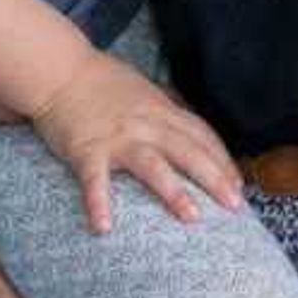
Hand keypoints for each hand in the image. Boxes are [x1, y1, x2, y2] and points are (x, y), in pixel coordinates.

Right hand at [32, 49, 245, 233]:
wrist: (59, 68)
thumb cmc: (99, 80)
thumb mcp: (142, 89)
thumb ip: (164, 110)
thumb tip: (186, 130)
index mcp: (160, 109)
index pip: (201, 134)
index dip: (222, 160)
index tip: (239, 185)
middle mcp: (145, 123)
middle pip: (187, 151)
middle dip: (215, 177)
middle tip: (235, 205)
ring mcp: (117, 137)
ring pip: (151, 165)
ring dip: (173, 191)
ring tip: (193, 218)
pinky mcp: (87, 149)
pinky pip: (95, 180)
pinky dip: (99, 203)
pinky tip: (103, 228)